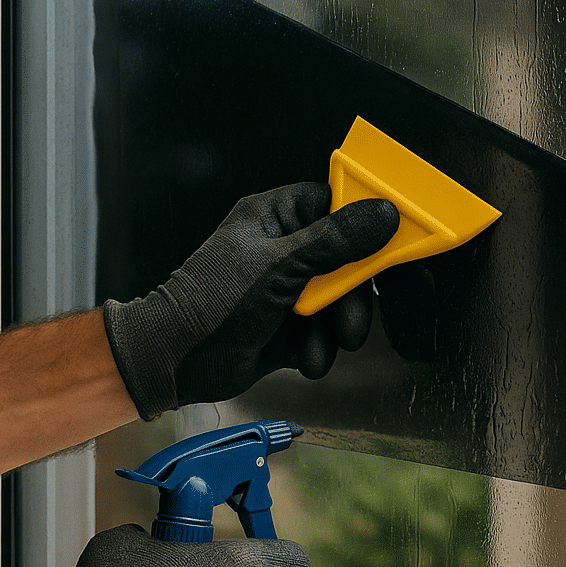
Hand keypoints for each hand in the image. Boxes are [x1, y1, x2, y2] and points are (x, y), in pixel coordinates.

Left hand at [103, 182, 399, 418]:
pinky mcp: (286, 327)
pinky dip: (318, 348)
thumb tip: (383, 213)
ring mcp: (285, 289)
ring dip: (334, 329)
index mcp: (275, 217)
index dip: (365, 225)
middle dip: (350, 296)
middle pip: (345, 261)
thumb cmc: (210, 302)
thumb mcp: (279, 266)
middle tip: (349, 320)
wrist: (174, 360)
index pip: (335, 205)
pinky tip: (305, 359)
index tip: (391, 243)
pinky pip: (322, 333)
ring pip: (337, 302)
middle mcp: (282, 250)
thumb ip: (335, 241)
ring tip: (321, 345)